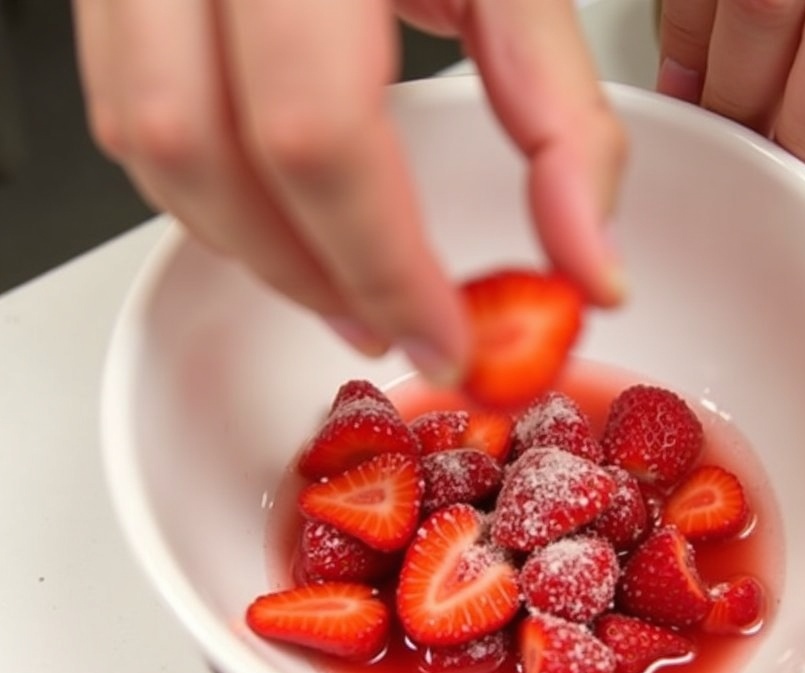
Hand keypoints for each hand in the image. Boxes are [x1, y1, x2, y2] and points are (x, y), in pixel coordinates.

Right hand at [72, 0, 626, 383]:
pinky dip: (205, 196)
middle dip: (308, 275)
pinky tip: (278, 222)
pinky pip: (125, 111)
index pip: (320, 131)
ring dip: (250, 247)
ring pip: (149, 144)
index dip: (381, 266)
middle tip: (389, 327)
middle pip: (208, 152)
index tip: (441, 340)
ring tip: (339, 288)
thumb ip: (562, 122)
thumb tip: (590, 269)